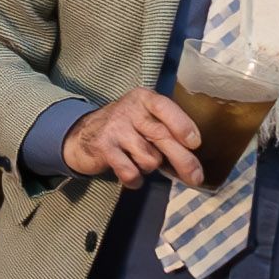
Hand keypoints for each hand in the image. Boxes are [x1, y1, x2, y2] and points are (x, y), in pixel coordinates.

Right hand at [63, 86, 210, 187]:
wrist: (83, 134)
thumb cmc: (125, 129)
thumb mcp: (144, 119)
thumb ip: (166, 131)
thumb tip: (193, 161)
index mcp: (143, 99)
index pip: (165, 107)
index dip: (182, 125)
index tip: (195, 143)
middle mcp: (129, 110)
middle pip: (162, 136)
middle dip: (183, 160)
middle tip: (195, 177)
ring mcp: (115, 128)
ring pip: (148, 158)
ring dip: (149, 167)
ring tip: (139, 161)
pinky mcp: (104, 147)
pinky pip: (130, 171)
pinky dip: (135, 180)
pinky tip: (132, 176)